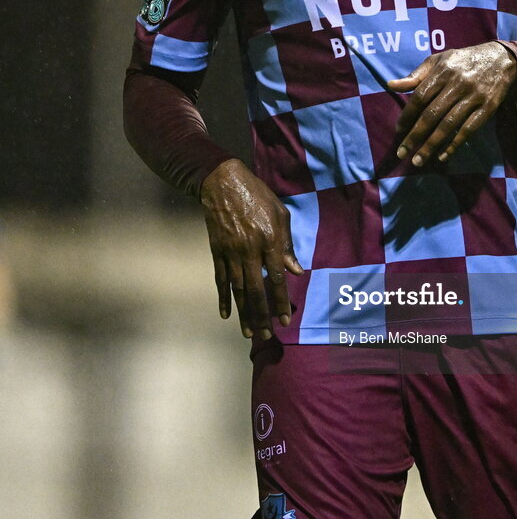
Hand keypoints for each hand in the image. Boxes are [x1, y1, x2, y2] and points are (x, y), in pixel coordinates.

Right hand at [200, 158, 303, 338]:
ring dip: (244, 313)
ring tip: (250, 332)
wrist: (223, 183)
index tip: (286, 320)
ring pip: (237, 290)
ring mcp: (231, 252)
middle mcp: (249, 250)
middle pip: (256, 290)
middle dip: (262, 315)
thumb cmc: (258, 196)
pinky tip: (226, 314)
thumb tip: (296, 271)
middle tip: (266, 336)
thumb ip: (288, 244)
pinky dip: (223, 298)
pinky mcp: (217, 251)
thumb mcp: (280, 214)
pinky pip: (220, 279)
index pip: (277, 279)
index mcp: (269, 240)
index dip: (281, 301)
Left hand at [386, 42, 516, 167]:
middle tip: (402, 153)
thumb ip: (415, 75)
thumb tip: (390, 85)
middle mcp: (458, 84)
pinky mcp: (488, 107)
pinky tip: (442, 155)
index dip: (407, 115)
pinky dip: (455, 144)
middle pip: (432, 114)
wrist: (501, 58)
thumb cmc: (463, 61)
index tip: (398, 130)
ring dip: (431, 145)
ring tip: (418, 160)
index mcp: (443, 71)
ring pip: (449, 125)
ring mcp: (474, 96)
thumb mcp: (438, 61)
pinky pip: (469, 129)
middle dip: (415, 136)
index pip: (420, 96)